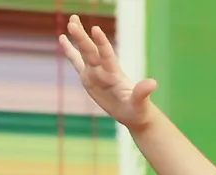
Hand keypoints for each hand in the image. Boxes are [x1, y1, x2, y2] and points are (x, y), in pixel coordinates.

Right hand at [57, 15, 155, 129]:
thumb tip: (153, 83)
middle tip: (73, 21)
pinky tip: (62, 38)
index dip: (102, 43)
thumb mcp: (140, 103)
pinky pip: (76, 62)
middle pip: (91, 51)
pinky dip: (70, 51)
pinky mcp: (88, 78)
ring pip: (84, 52)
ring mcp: (95, 72)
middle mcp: (104, 70)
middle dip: (82, 38)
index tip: (96, 29)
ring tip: (71, 21)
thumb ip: (142, 92)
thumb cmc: (138, 109)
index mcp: (115, 74)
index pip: (107, 55)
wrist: (133, 113)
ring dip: (78, 37)